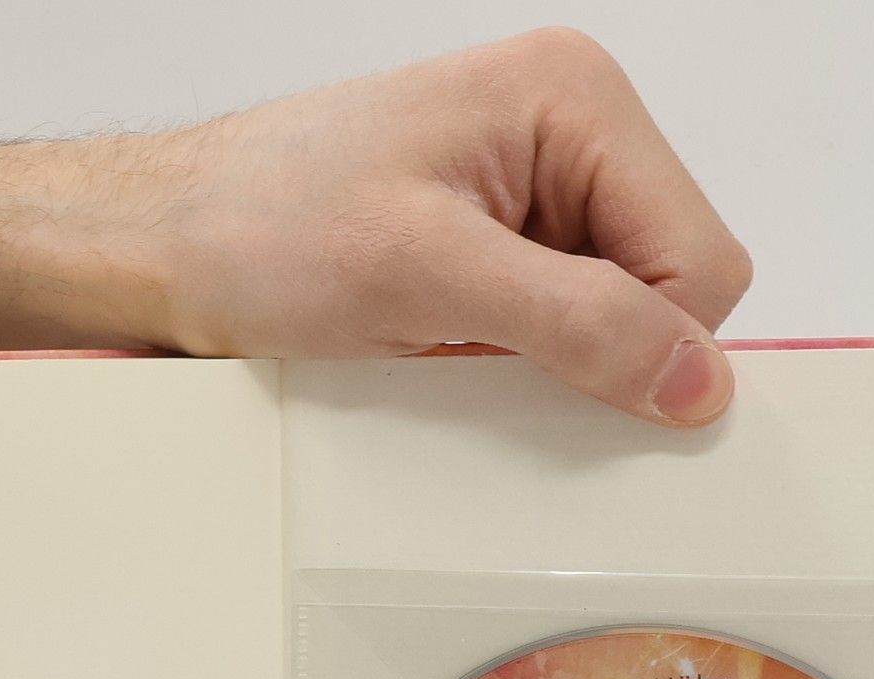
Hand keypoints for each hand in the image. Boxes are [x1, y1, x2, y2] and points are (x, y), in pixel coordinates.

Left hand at [74, 30, 751, 423]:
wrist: (170, 245)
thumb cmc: (264, 229)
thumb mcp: (426, 276)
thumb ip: (576, 322)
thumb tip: (695, 380)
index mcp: (577, 101)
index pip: (703, 260)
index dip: (651, 345)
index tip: (562, 383)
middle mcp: (572, 135)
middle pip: (671, 290)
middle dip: (599, 351)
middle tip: (488, 360)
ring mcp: (537, 194)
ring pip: (618, 322)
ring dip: (551, 365)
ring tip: (452, 350)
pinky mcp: (499, 249)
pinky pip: (560, 334)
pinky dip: (517, 367)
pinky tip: (448, 355)